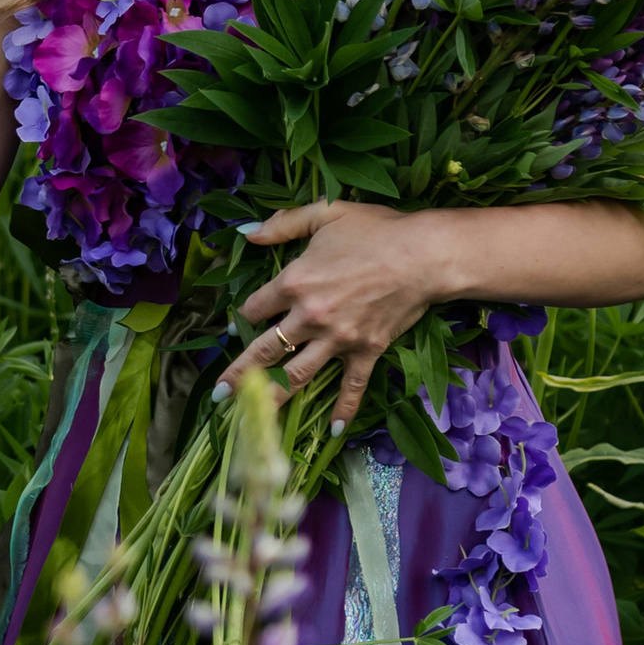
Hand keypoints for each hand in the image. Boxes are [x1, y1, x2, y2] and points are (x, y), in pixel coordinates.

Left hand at [214, 200, 446, 433]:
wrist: (425, 254)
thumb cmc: (376, 229)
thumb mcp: (325, 212)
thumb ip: (283, 223)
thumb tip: (246, 234)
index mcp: (295, 282)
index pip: (255, 308)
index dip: (243, 318)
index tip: (237, 328)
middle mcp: (310, 316)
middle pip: (265, 352)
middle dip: (239, 375)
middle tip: (218, 395)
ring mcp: (338, 339)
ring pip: (298, 375)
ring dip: (273, 397)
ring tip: (252, 417)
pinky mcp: (366, 351)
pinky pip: (352, 386)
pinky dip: (343, 409)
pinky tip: (332, 432)